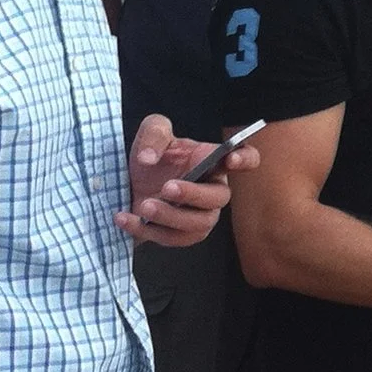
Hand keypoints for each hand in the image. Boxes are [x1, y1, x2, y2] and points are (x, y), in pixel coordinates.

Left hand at [119, 113, 257, 248]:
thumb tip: (148, 158)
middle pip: (220, 198)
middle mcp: (211, 189)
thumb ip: (153, 134)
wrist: (124, 184)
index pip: (246, 158)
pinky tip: (125, 218)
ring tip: (144, 205)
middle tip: (167, 187)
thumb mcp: (150, 132)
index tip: (230, 158)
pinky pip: (172, 240)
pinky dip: (147, 231)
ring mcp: (199, 216)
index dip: (245, 159)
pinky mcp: (180, 235)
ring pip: (199, 225)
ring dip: (171, 217)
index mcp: (212, 160)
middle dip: (194, 194)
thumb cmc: (148, 156)